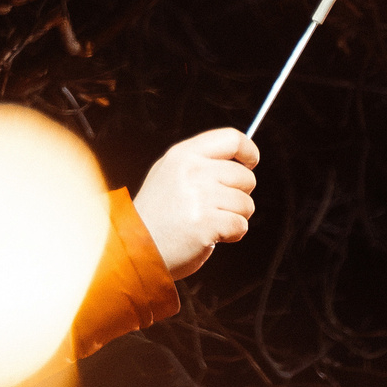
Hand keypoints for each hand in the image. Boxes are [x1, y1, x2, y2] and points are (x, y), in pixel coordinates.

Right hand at [132, 129, 259, 279]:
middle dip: (240, 196)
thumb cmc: (159, 215)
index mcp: (184, 154)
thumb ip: (201, 163)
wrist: (136, 247)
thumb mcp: (170, 174)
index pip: (231, 138)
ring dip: (235, 217)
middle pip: (245, 177)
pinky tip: (210, 235)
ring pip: (246, 204)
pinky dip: (232, 234)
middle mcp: (192, 170)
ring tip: (209, 222)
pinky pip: (240, 225)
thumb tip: (240, 160)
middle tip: (217, 208)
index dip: (248, 152)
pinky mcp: (206, 222)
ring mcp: (198, 196)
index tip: (250, 164)